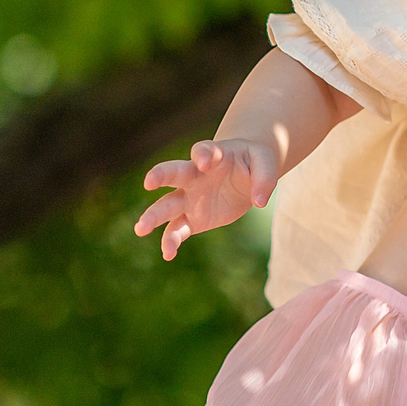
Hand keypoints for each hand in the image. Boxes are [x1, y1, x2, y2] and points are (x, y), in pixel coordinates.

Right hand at [135, 137, 279, 260]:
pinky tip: (168, 254)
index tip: (204, 162)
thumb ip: (265, 178)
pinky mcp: (193, 219)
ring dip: (154, 216)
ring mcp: (190, 198)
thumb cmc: (253, 162)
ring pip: (167, 206)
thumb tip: (259, 202)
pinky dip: (171, 242)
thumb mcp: (265, 162)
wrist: (246, 175)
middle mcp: (194, 176)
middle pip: (173, 174)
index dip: (202, 154)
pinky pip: (178, 230)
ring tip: (140, 228)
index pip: (203, 150)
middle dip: (160, 176)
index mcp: (212, 155)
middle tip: (148, 182)